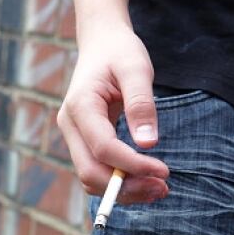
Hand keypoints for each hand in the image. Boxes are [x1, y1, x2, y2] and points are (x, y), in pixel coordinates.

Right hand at [58, 21, 168, 203]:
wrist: (101, 43)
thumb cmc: (120, 52)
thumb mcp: (136, 69)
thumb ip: (141, 104)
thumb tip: (148, 143)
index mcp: (80, 106)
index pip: (103, 148)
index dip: (132, 165)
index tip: (163, 170)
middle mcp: (70, 125)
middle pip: (90, 172)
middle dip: (126, 186)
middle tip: (163, 186)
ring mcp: (73, 136)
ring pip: (91, 178)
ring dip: (123, 190)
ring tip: (159, 188)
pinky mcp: (83, 142)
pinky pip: (97, 171)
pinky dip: (119, 182)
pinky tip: (146, 180)